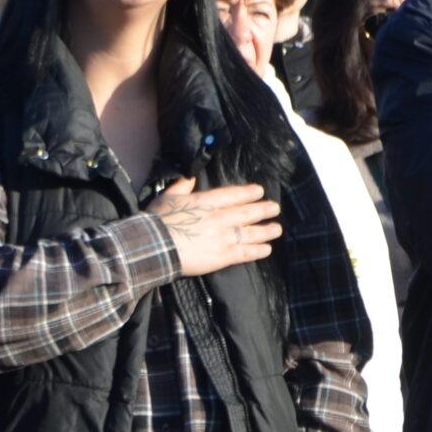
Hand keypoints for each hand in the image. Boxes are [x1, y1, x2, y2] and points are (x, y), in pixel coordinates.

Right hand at [150, 179, 281, 277]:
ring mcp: (223, 237)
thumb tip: (191, 175)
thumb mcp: (168, 197)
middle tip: (275, 208)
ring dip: (266, 231)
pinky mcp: (222, 256)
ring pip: (250, 232)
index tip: (259, 191)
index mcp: (206, 202)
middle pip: (246, 212)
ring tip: (277, 229)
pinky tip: (267, 249)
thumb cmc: (158, 220)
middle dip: (263, 210)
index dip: (247, 193)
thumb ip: (183, 185)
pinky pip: (245, 253)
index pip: (232, 195)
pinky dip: (257, 250)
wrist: (154, 245)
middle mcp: (219, 217)